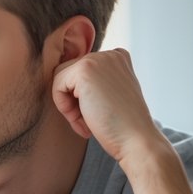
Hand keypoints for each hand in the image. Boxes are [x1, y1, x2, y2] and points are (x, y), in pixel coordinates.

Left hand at [51, 49, 163, 165]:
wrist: (136, 139)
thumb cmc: (121, 126)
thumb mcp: (110, 96)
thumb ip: (95, 84)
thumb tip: (64, 84)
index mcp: (118, 58)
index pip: (81, 73)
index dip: (82, 98)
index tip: (97, 115)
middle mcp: (109, 54)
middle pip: (68, 74)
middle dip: (73, 101)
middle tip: (90, 121)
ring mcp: (98, 59)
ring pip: (60, 79)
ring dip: (68, 106)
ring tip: (87, 122)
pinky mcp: (84, 70)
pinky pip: (56, 86)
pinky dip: (64, 107)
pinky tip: (85, 119)